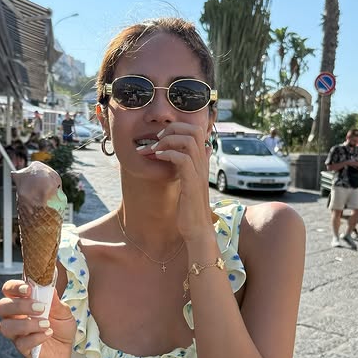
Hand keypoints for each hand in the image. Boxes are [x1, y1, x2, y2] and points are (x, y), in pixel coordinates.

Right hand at [0, 280, 75, 357]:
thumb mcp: (63, 311)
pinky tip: (48, 334)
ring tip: (46, 324)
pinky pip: (21, 343)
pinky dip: (36, 338)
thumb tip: (49, 286)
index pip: (8, 290)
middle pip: (1, 306)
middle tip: (40, 308)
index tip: (28, 289)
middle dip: (19, 305)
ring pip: (5, 326)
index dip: (14, 287)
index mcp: (22, 302)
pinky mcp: (22, 348)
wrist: (65, 349)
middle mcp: (15, 316)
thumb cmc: (60, 326)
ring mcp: (16, 333)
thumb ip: (55, 301)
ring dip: (26, 324)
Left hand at [139, 122, 212, 241]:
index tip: (161, 138)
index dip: (179, 128)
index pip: (197, 131)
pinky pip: (182, 159)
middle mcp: (202, 164)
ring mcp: (198, 172)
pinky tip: (158, 158)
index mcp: (201, 162)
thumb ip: (190, 168)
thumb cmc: (190, 209)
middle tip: (156, 140)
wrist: (197, 229)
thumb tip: (189, 159)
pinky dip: (168, 154)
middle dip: (173, 129)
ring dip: (167, 141)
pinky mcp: (192, 183)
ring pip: (188, 141)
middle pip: (195, 130)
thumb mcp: (189, 184)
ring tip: (155, 149)